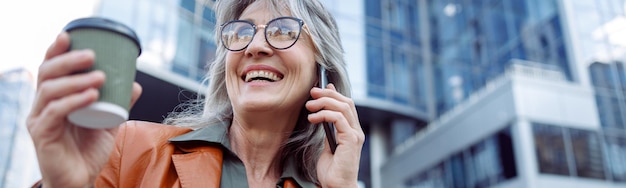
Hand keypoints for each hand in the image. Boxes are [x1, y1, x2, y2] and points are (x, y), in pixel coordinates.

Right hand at [26, 32, 142, 187]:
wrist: (80, 180)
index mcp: (53, 98)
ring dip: (76, 80)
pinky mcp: (42, 134)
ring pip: (49, 90)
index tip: (69, 35)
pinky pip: (55, 112)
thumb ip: (119, 103)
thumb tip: (136, 84)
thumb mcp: (108, 122)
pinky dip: (74, 101)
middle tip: (91, 54)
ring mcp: (39, 120)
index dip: (56, 50)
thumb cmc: (88, 150)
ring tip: (100, 76)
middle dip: (68, 60)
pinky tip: (92, 95)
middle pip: (46, 73)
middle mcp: (41, 105)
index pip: (49, 68)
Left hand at [306, 84, 364, 187]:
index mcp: (352, 131)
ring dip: (324, 102)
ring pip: (343, 107)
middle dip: (328, 94)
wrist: (336, 186)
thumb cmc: (332, 171)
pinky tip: (313, 118)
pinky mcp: (351, 140)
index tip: (320, 88)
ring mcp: (355, 135)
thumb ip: (328, 130)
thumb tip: (322, 115)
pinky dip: (324, 114)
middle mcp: (356, 131)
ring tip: (309, 106)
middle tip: (312, 92)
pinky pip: (338, 119)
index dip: (334, 93)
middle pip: (346, 102)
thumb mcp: (328, 145)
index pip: (346, 105)